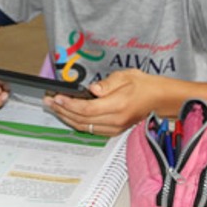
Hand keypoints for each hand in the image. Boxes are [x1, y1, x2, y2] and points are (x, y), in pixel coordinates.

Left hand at [43, 70, 159, 135]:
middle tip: (49, 101)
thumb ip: (107, 84)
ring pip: (84, 127)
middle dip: (62, 110)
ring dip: (67, 118)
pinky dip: (77, 122)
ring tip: (54, 107)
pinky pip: (90, 129)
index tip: (56, 97)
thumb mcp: (125, 76)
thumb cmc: (143, 85)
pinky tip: (68, 114)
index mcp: (117, 105)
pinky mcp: (114, 131)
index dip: (69, 104)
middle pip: (82, 120)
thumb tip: (92, 90)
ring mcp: (114, 128)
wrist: (158, 99)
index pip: (87, 109)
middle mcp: (115, 120)